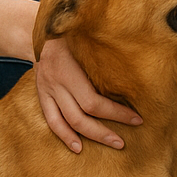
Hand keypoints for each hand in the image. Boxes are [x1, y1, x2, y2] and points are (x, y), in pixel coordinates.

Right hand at [33, 36, 141, 152]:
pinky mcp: (42, 95)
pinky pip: (51, 120)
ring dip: (89, 136)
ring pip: (67, 122)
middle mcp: (56, 83)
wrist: (39, 30)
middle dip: (104, 131)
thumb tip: (136, 71)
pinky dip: (64, 135)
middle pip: (81, 116)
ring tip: (111, 144)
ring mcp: (47, 90)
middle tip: (124, 142)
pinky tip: (77, 147)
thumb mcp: (88, 39)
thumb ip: (105, 56)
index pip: (94, 102)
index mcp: (70, 70)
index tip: (137, 118)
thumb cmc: (72, 31)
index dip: (116, 113)